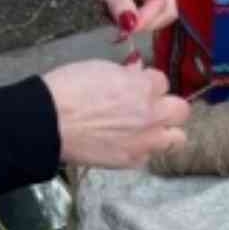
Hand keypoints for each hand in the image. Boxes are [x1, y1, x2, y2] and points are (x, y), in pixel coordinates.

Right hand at [41, 59, 190, 168]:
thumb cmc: (69, 88)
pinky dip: (141, 150)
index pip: (163, 82)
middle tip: (148, 107)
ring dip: (165, 131)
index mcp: (144, 86)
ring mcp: (144, 141)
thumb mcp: (100, 68)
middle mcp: (151, 114)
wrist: (47, 123)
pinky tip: (125, 144)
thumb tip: (136, 74)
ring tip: (146, 130)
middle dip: (167, 106)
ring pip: (177, 138)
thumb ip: (127, 74)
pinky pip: (149, 156)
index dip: (148, 84)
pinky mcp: (130, 161)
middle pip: (181, 110)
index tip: (136, 86)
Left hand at [59, 0, 177, 39]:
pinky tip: (107, 12)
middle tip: (123, 30)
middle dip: (147, 22)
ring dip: (135, 21)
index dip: (147, 19)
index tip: (127, 31)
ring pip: (151, 11)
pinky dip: (125, 17)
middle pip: (165, 7)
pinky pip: (135, 9)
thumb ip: (118, 1)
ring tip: (110, 17)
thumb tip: (131, 27)